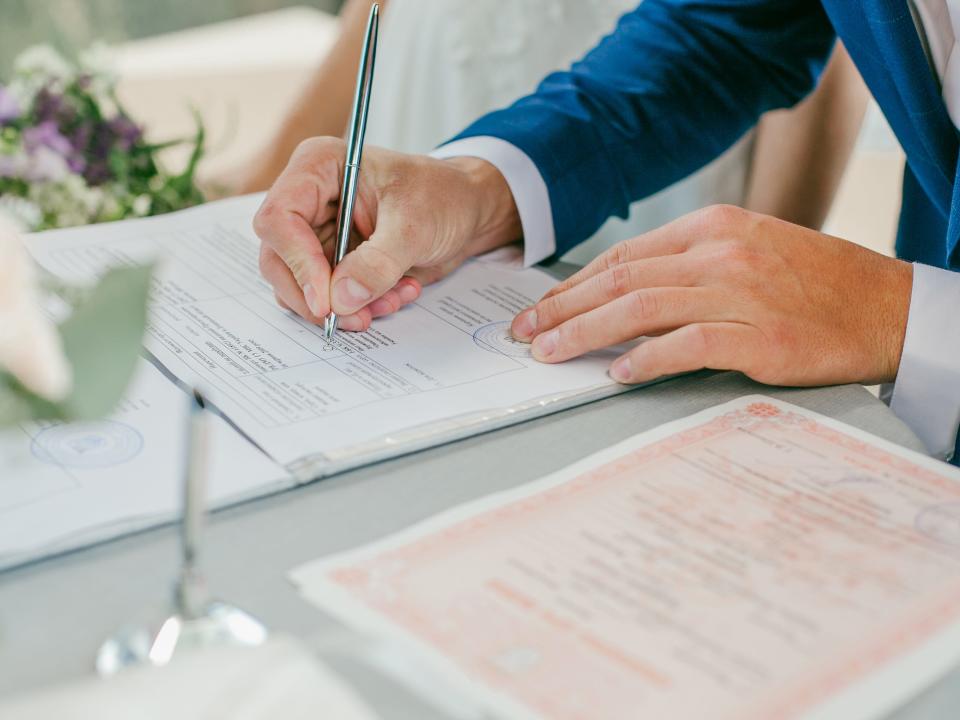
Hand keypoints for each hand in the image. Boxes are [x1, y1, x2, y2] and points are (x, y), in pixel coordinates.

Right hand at [252, 137, 520, 329]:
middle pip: (279, 260)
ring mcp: (318, 234)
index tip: (326, 301)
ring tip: (391, 300)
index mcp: (318, 168)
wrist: (468, 211)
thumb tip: (340, 299)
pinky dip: (359, 307)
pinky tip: (397, 294)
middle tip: (355, 318)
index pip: (280, 219)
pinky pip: (328, 298)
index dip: (297, 263)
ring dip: (344, 307)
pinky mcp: (334, 263)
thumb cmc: (444, 196)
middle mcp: (309, 201)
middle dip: (317, 298)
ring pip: (301, 287)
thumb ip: (378, 262)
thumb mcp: (415, 225)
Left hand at [511, 205, 912, 386]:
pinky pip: (686, 345)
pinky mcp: (759, 336)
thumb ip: (688, 265)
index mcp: (711, 228)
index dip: (573, 284)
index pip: (623, 256)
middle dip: (562, 307)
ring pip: (640, 308)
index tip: (541, 307)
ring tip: (549, 353)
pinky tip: (617, 373)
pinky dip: (645, 359)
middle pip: (619, 279)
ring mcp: (739, 293)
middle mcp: (719, 254)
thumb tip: (622, 294)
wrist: (886, 307)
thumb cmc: (813, 283)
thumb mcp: (747, 250)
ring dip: (585, 332)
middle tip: (524, 333)